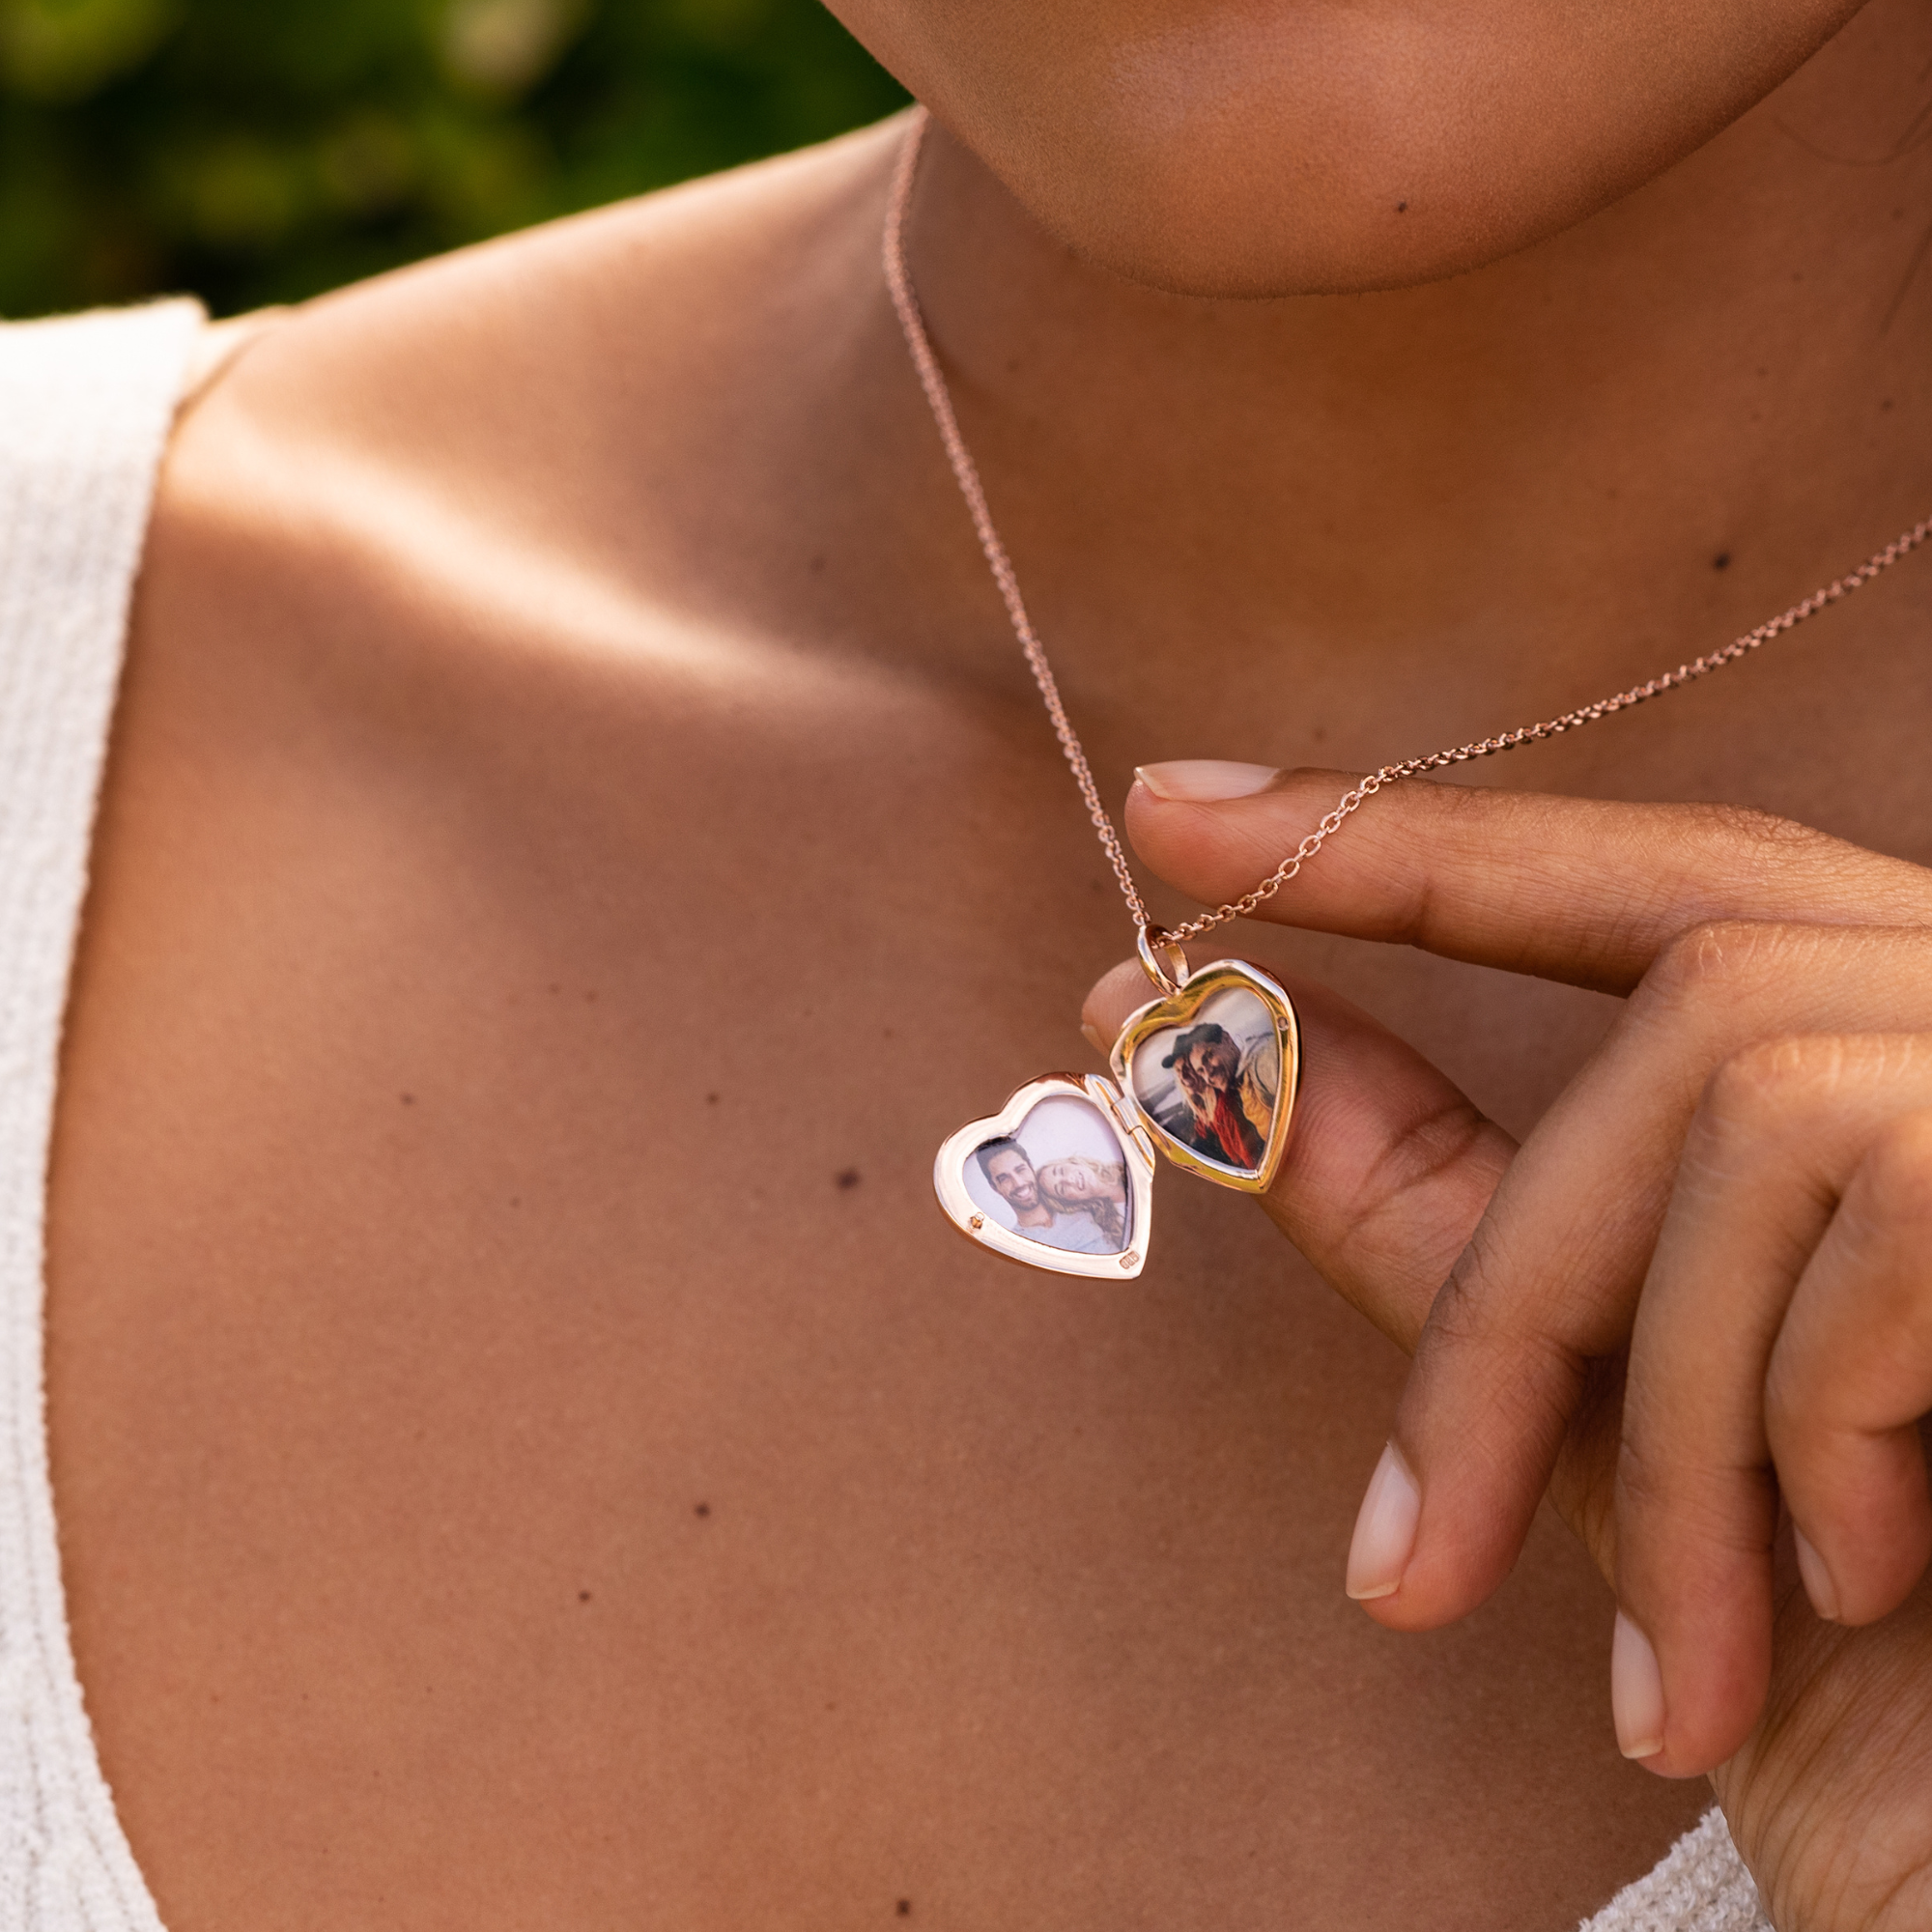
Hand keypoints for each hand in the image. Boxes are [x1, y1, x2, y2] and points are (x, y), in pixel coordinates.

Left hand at [1083, 764, 1931, 1930]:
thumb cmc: (1902, 1678)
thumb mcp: (1638, 1430)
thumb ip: (1453, 1216)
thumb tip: (1224, 1061)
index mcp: (1906, 1060)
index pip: (1652, 877)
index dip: (1417, 846)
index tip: (1181, 808)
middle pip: (1693, 1010)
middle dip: (1508, 1300)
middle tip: (1395, 1573)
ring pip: (1753, 1118)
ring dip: (1665, 1434)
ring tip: (1685, 1662)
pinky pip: (1886, 1222)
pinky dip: (1810, 1436)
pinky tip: (1858, 1586)